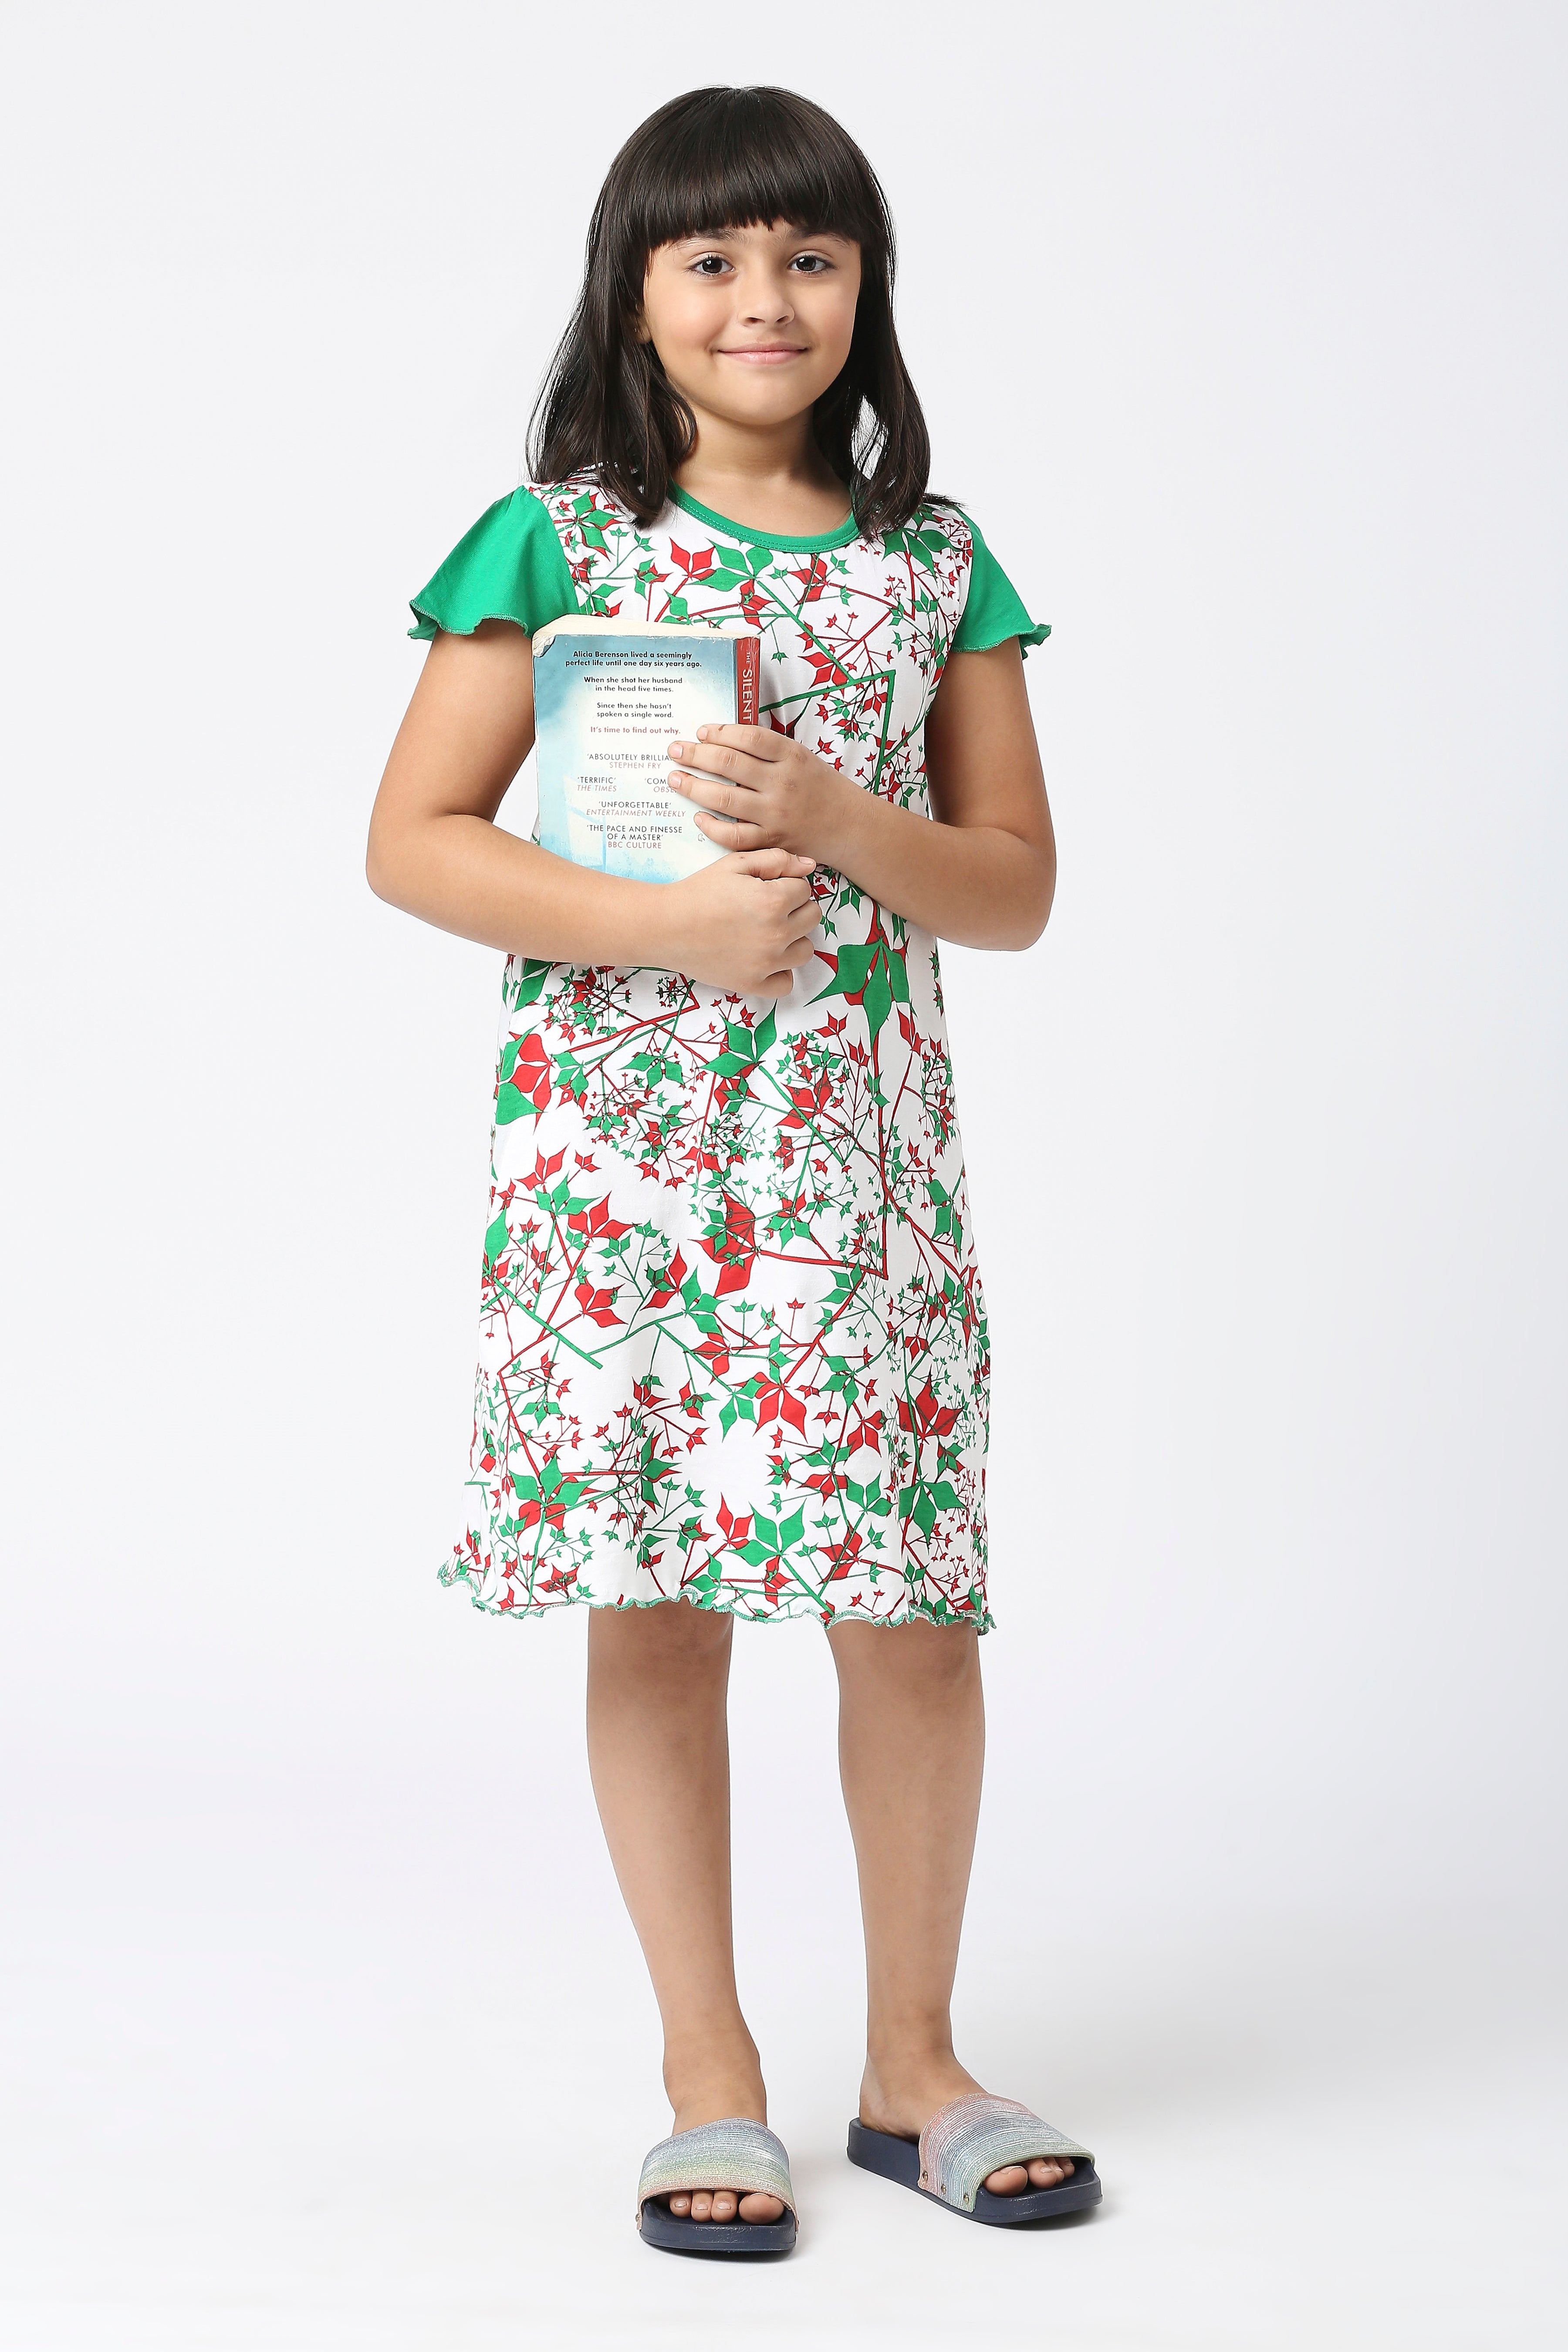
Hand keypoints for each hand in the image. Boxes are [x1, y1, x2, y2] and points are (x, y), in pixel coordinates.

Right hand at [658, 847, 820, 999]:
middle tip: (768, 908)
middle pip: (811, 917)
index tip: (767, 888)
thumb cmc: (698, 892)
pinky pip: (786, 983)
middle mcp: (776, 934)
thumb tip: (809, 865)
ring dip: (794, 939)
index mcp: (774, 900)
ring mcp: (767, 963)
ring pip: (806, 950)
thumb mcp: (735, 864)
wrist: (665, 927)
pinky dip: (780, 972)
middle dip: (795, 908)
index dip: (787, 885)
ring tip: (769, 932)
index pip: (804, 889)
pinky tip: (765, 958)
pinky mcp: (754, 984)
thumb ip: (776, 859)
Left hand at [668, 725, 858, 863]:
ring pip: (723, 798)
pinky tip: (699, 816)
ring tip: (675, 778)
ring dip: (692, 786)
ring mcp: (775, 814)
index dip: (719, 732)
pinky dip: (711, 826)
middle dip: (695, 755)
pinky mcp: (771, 841)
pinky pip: (732, 835)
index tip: (700, 732)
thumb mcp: (801, 757)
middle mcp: (782, 784)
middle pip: (728, 764)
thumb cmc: (820, 788)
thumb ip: (768, 749)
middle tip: (675, 750)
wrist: (848, 826)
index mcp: (791, 756)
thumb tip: (722, 737)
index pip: (747, 737)